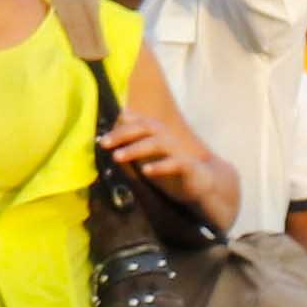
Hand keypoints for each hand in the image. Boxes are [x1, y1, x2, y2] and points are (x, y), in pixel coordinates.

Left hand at [96, 100, 236, 234]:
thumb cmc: (172, 171)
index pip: (139, 121)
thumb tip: (108, 142)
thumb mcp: (149, 159)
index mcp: (158, 135)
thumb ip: (132, 148)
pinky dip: (160, 166)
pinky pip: (175, 163)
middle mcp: (168, 138)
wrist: (204, 185)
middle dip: (123, 133)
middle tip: (104, 143)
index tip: (102, 132)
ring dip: (135, 148)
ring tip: (118, 157)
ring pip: (157, 142)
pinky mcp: (189, 166)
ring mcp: (179, 151)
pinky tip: (146, 171)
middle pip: (146, 126)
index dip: (121, 124)